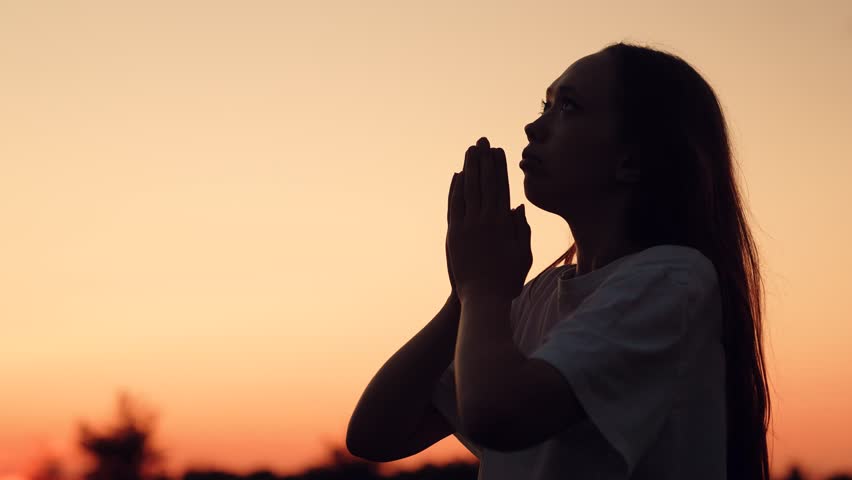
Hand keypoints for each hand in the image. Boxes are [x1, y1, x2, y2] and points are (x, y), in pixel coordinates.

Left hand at [447, 137, 532, 301]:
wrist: (482, 299)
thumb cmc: (508, 280)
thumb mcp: (523, 254)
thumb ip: (521, 229)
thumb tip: (517, 207)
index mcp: (502, 223)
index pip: (501, 186)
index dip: (499, 166)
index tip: (498, 150)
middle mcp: (483, 220)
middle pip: (483, 182)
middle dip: (483, 160)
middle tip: (482, 141)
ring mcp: (466, 226)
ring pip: (467, 190)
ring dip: (469, 168)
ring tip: (470, 151)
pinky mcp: (453, 234)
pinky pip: (454, 205)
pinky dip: (455, 189)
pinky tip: (457, 176)